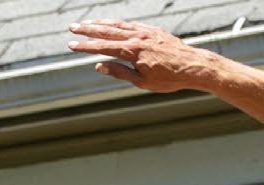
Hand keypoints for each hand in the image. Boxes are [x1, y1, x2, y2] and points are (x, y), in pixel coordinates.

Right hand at [67, 18, 210, 90]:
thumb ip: (120, 72)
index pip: (102, 47)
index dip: (85, 46)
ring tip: (87, 23)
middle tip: (72, 27)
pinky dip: (118, 24)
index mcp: (132, 52)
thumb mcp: (142, 82)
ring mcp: (145, 31)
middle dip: (87, 29)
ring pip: (118, 25)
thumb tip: (99, 66)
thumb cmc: (169, 79)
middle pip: (106, 31)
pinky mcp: (152, 30)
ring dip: (101, 23)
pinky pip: (131, 25)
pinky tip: (112, 25)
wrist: (193, 65)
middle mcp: (136, 37)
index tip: (70, 44)